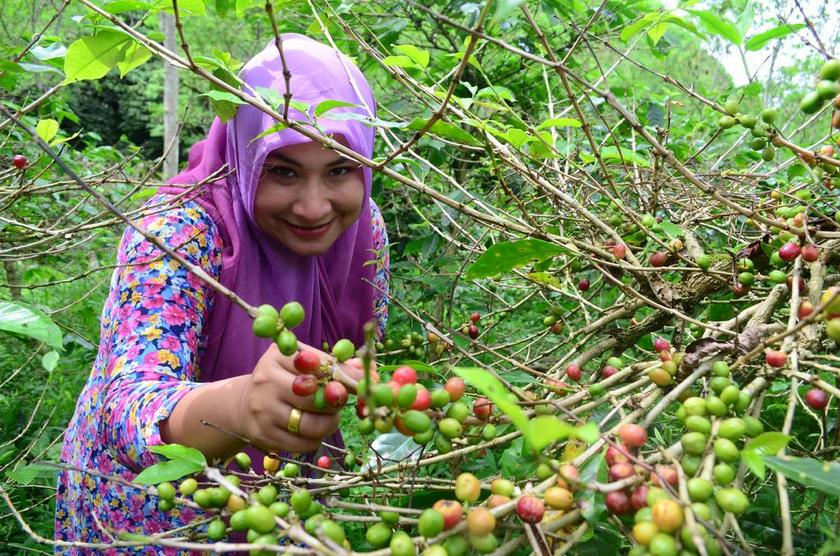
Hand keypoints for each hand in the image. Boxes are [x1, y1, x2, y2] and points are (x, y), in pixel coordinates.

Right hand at [234, 342, 374, 453]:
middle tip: (340, 403)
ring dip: (328, 424)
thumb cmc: (285, 380)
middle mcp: (266, 380)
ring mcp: (263, 410)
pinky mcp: (263, 435)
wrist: (244, 404)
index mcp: (279, 356)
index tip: (363, 385)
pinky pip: (302, 444)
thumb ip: (335, 366)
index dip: (345, 377)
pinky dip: (315, 440)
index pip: (320, 366)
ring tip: (328, 418)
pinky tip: (313, 431)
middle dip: (335, 403)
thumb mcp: (303, 364)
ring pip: (311, 425)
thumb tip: (369, 372)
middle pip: (315, 398)